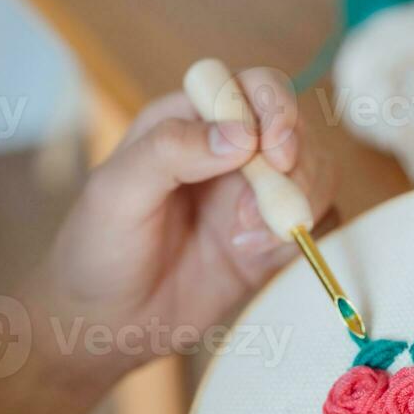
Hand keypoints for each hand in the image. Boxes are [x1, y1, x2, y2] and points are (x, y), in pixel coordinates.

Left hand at [26, 67, 338, 382]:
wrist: (104, 325)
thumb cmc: (97, 250)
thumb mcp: (116, 191)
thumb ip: (171, 150)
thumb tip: (242, 134)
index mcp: (188, 120)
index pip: (251, 88)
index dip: (273, 108)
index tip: (270, 150)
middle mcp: (229, 151)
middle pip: (295, 129)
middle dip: (294, 164)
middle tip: (262, 208)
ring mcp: (253, 196)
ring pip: (315, 173)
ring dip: (296, 203)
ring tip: (247, 242)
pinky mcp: (270, 240)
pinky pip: (317, 222)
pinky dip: (305, 235)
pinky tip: (257, 256)